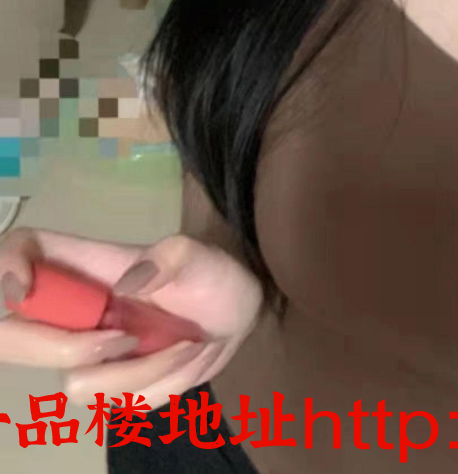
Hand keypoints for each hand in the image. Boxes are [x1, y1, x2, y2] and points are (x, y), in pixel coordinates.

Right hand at [0, 227, 263, 410]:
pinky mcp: (112, 385)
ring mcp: (86, 352)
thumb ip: (169, 257)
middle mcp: (73, 310)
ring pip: (76, 385)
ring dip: (141, 372)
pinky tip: (183, 360)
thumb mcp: (199, 253)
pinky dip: (161, 386)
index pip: (20, 250)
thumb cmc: (209, 272)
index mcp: (84, 266)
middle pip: (13, 339)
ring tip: (182, 343)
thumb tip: (127, 284)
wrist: (237, 313)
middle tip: (127, 337)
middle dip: (70, 349)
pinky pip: (119, 404)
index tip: (23, 288)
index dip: (5, 264)